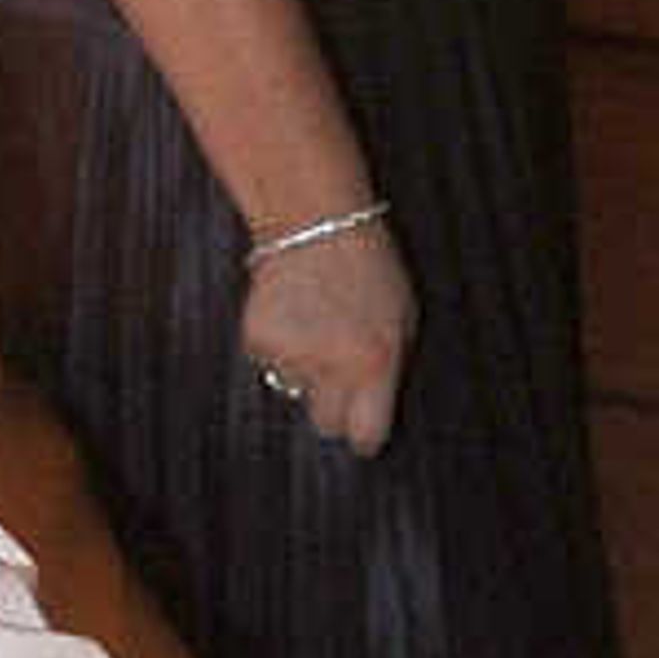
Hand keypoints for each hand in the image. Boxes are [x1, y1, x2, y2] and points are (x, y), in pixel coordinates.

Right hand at [240, 212, 413, 456]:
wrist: (315, 222)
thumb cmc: (370, 267)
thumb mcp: (402, 318)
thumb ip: (390, 367)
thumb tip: (376, 407)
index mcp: (374, 365)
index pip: (365, 435)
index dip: (365, 433)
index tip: (364, 427)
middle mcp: (329, 368)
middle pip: (326, 423)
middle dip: (334, 405)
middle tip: (340, 371)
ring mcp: (289, 357)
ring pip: (295, 390)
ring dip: (305, 369)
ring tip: (316, 325)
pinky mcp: (257, 341)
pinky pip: (268, 364)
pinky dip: (278, 346)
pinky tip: (293, 313)